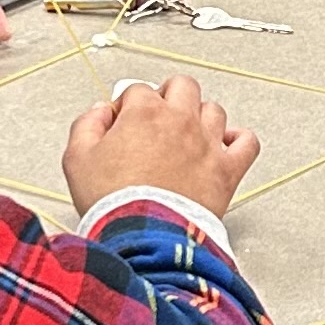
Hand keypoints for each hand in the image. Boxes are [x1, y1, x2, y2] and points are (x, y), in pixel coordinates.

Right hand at [63, 71, 259, 218]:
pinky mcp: (227, 170)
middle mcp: (180, 120)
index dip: (127, 106)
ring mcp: (207, 143)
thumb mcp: (77, 159)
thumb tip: (100, 111)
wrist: (144, 238)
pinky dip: (239, 140)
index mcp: (145, 112)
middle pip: (183, 87)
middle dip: (168, 95)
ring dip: (200, 117)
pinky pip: (247, 143)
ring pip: (214, 110)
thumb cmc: (112, 202)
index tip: (123, 122)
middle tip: (158, 115)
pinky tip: (226, 144)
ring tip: (187, 133)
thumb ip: (86, 125)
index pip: (138, 90)